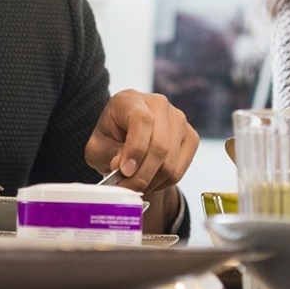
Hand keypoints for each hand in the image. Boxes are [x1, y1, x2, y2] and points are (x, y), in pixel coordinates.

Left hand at [85, 89, 199, 193]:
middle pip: (160, 146)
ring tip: (134, 186)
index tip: (124, 171)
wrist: (127, 137)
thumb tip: (122, 165)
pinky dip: (163, 183)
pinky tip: (149, 181)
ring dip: (150, 182)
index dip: (135, 149)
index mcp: (131, 99)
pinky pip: (179, 170)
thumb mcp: (98, 146)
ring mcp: (179, 119)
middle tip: (126, 188)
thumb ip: (108, 154)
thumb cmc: (111, 139)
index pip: (142, 121)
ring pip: (170, 162)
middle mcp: (159, 104)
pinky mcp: (191, 136)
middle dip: (141, 175)